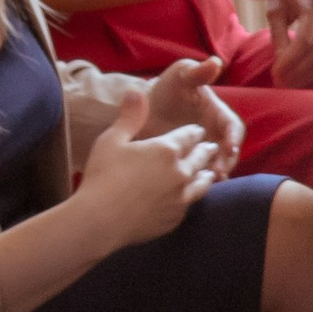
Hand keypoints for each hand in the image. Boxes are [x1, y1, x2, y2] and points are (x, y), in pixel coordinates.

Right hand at [75, 100, 217, 248]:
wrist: (101, 220)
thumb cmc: (103, 176)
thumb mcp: (112, 140)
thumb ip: (130, 116)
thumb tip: (135, 90)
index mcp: (167, 149)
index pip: (189, 136)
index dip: (194, 132)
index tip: (198, 131)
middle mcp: (181, 172)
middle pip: (200, 158)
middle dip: (206, 150)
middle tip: (211, 148)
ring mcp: (181, 197)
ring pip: (202, 183)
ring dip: (207, 175)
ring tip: (210, 173)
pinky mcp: (176, 218)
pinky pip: (189, 204)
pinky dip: (192, 198)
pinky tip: (189, 198)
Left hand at [137, 54, 241, 178]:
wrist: (143, 106)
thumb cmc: (166, 87)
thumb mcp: (181, 75)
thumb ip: (198, 72)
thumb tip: (215, 61)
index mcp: (217, 113)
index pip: (234, 127)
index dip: (234, 138)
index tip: (229, 148)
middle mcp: (215, 132)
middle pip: (230, 150)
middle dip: (227, 162)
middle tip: (218, 173)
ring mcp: (204, 147)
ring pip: (218, 164)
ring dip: (216, 173)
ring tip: (207, 182)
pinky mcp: (192, 160)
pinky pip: (201, 172)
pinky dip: (200, 179)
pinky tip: (192, 186)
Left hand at [263, 0, 312, 82]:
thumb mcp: (276, 11)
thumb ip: (278, 35)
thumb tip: (281, 60)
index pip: (304, 41)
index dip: (290, 61)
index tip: (275, 74)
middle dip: (298, 72)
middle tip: (280, 84)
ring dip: (307, 75)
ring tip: (289, 85)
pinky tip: (301, 79)